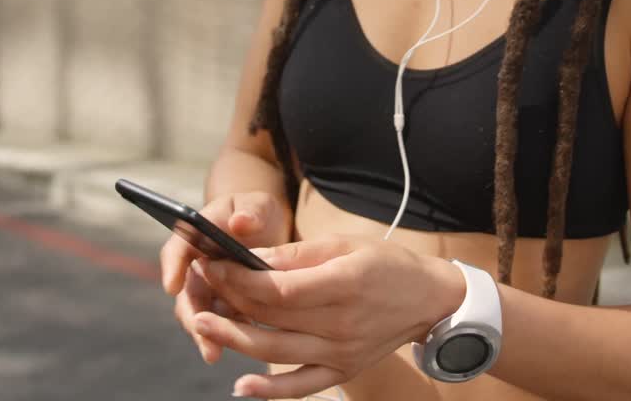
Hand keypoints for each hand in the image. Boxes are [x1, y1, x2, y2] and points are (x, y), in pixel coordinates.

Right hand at [159, 191, 290, 363]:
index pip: (176, 250)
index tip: (172, 286)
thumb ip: (251, 211)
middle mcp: (194, 266)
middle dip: (191, 316)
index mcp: (194, 236)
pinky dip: (231, 335)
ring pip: (201, 315)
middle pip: (185, 294)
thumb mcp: (258, 204)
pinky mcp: (224, 305)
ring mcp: (208, 289)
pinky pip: (223, 324)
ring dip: (206, 335)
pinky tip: (247, 344)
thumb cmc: (256, 211)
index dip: (172, 268)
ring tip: (214, 354)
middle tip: (200, 334)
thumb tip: (241, 222)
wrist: (266, 229)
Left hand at [192, 236, 466, 398]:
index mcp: (342, 284)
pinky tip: (240, 386)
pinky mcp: (343, 371)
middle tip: (201, 285)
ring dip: (235, 339)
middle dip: (230, 300)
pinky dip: (270, 391)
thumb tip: (251, 258)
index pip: (275, 288)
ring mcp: (341, 353)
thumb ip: (297, 254)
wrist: (429, 300)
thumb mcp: (345, 245)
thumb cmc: (385, 264)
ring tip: (204, 324)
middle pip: (271, 318)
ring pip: (275, 352)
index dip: (237, 278)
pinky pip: (301, 387)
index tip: (212, 263)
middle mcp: (340, 324)